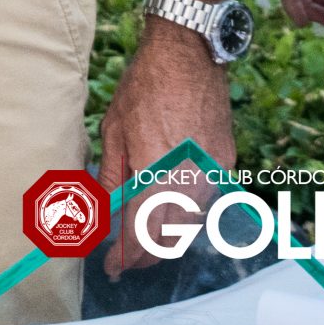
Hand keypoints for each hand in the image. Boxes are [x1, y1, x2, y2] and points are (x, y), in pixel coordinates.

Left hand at [97, 21, 235, 277]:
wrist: (188, 57)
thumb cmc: (143, 89)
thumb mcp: (113, 131)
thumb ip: (109, 178)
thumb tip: (98, 213)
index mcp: (155, 172)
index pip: (140, 231)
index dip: (124, 255)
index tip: (110, 267)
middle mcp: (189, 180)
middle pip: (169, 238)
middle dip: (145, 254)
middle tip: (122, 258)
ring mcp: (212, 174)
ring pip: (189, 226)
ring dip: (165, 238)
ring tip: (139, 239)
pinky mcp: (225, 165)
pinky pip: (204, 204)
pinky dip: (183, 215)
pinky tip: (165, 212)